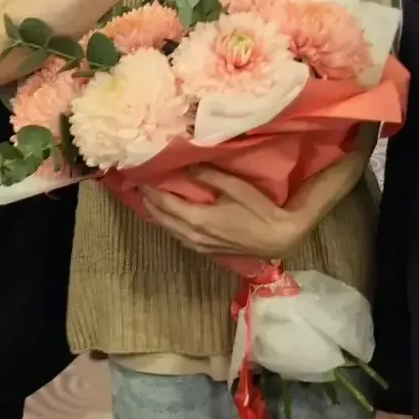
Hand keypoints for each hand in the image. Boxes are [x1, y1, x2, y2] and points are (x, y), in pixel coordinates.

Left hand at [140, 167, 307, 258]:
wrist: (278, 237)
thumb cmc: (258, 209)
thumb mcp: (234, 186)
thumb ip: (208, 175)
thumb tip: (186, 167)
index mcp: (197, 219)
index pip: (165, 204)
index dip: (151, 191)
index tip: (141, 178)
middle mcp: (194, 236)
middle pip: (163, 219)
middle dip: (150, 203)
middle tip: (141, 187)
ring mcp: (200, 246)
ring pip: (170, 231)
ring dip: (159, 216)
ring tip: (152, 201)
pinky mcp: (208, 251)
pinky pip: (181, 238)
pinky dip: (171, 226)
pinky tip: (172, 219)